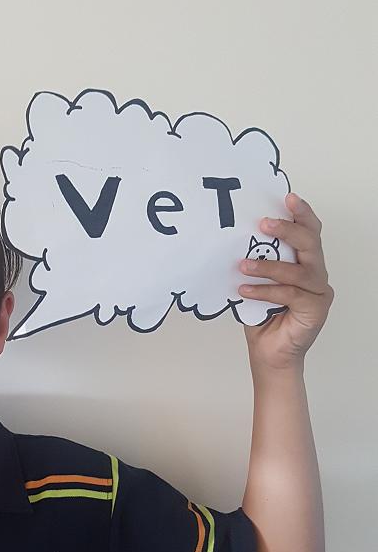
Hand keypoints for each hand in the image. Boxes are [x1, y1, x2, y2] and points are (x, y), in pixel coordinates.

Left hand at [238, 193, 333, 371]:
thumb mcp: (256, 282)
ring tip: (243, 265)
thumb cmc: (262, 317)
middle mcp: (316, 274)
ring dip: (268, 265)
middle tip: (264, 223)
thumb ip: (255, 261)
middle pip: (311, 243)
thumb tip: (232, 238)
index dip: (302, 213)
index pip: (309, 231)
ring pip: (299, 270)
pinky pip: (289, 294)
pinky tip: (245, 289)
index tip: (288, 197)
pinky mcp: (315, 310)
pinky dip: (265, 290)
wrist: (269, 354)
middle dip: (289, 229)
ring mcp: (318, 292)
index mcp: (304, 262)